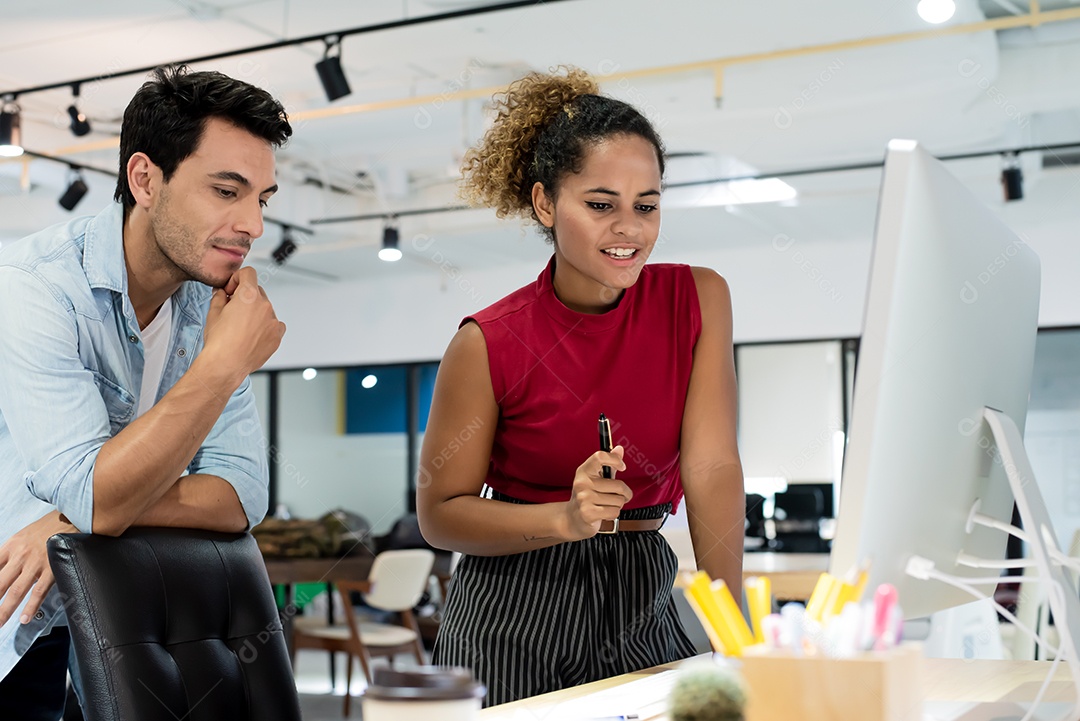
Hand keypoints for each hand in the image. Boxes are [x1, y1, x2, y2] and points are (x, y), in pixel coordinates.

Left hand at [0, 511, 75, 627]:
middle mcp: (20, 555)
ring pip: (16, 591)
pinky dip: (31, 606)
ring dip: (5, 610)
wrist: (73, 518)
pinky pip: (39, 591)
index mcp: (10, 546)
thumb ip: (9, 554)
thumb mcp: (22, 536)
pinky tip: (25, 618)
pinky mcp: (52, 569)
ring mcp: (36, 563)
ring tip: (0, 622)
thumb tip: (1, 571)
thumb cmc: (47, 528)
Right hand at [203, 267, 285, 381]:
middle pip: (257, 291)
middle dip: (245, 297)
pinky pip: (273, 325)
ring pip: (265, 309)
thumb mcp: (213, 312)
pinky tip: (252, 336)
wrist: (226, 365)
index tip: (231, 290)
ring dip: (255, 313)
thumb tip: (222, 292)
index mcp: (249, 295)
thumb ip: (220, 297)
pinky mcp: (277, 336)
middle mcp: (265, 306)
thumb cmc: (219, 341)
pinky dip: (265, 326)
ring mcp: (273, 321)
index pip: (248, 273)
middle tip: (232, 310)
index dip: (237, 279)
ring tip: (240, 328)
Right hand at [563, 446, 632, 540]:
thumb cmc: (587, 497)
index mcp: (584, 471)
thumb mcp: (596, 478)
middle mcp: (582, 483)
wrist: (572, 519)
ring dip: (617, 505)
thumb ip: (609, 465)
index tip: (622, 466)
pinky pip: (614, 511)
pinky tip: (604, 513)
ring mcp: (584, 498)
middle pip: (618, 485)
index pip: (600, 457)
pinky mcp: (588, 513)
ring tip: (606, 505)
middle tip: (616, 496)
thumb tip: (620, 449)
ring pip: (618, 500)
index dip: (615, 459)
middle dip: (623, 493)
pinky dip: (613, 514)